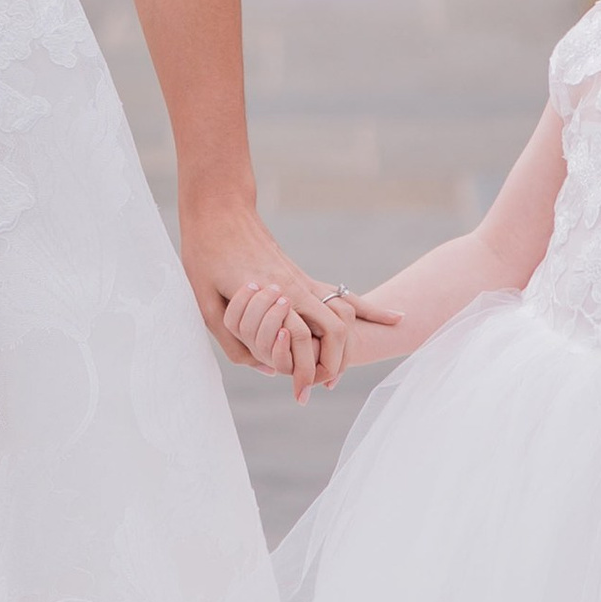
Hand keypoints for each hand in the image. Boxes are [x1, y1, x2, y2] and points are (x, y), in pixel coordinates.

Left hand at [182, 206, 391, 396]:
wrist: (219, 208)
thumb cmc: (205, 254)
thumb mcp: (204, 302)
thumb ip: (232, 339)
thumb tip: (264, 369)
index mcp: (272, 294)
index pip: (301, 341)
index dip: (305, 372)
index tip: (301, 394)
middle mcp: (296, 286)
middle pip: (335, 329)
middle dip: (335, 363)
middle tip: (323, 386)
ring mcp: (302, 280)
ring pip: (344, 314)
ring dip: (347, 346)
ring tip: (340, 372)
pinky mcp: (302, 276)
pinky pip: (343, 296)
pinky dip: (370, 310)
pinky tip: (396, 319)